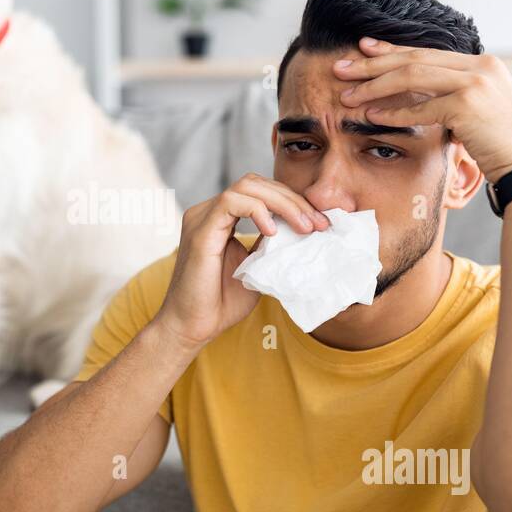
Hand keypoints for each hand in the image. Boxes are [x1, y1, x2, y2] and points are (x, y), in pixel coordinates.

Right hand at [153, 173, 330, 350]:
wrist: (192, 327)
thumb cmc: (221, 303)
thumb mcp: (257, 266)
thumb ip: (271, 245)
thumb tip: (300, 229)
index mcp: (221, 217)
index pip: (261, 192)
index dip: (293, 202)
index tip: (319, 223)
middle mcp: (209, 211)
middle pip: (257, 184)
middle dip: (294, 200)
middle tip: (319, 224)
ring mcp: (202, 217)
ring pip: (247, 186)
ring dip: (283, 203)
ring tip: (303, 227)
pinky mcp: (200, 230)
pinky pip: (231, 202)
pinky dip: (258, 211)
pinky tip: (272, 232)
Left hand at [332, 37, 511, 182]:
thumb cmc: (506, 146)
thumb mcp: (481, 113)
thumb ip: (456, 97)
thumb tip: (423, 97)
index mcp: (483, 64)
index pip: (427, 51)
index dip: (392, 49)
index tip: (363, 49)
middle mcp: (480, 66)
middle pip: (414, 58)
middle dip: (372, 63)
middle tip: (340, 68)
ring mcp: (476, 82)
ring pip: (412, 76)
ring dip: (374, 86)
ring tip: (347, 95)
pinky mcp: (469, 105)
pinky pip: (420, 107)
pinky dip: (393, 113)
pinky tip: (371, 117)